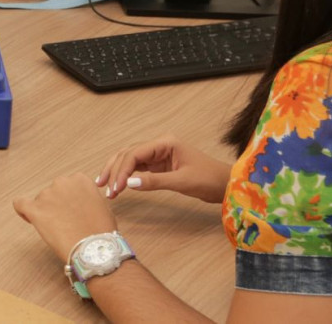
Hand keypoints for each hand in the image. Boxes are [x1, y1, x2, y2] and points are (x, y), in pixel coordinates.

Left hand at [13, 173, 117, 262]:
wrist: (94, 249)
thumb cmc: (101, 232)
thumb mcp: (101, 206)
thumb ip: (86, 197)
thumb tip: (79, 201)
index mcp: (80, 179)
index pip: (68, 185)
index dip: (69, 199)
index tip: (71, 211)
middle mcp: (62, 182)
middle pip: (53, 192)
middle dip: (57, 205)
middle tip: (66, 223)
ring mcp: (47, 195)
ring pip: (40, 201)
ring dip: (45, 212)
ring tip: (57, 230)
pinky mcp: (35, 209)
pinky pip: (20, 204)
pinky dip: (22, 211)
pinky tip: (29, 217)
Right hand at [95, 135, 229, 203]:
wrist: (225, 184)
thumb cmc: (209, 179)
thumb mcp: (182, 182)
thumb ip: (154, 182)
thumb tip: (128, 185)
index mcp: (165, 143)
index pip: (134, 153)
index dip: (121, 171)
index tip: (115, 188)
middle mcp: (159, 145)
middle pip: (128, 154)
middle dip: (114, 170)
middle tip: (106, 189)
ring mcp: (159, 154)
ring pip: (130, 160)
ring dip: (117, 173)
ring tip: (106, 188)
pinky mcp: (159, 165)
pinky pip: (138, 168)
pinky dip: (127, 176)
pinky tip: (119, 185)